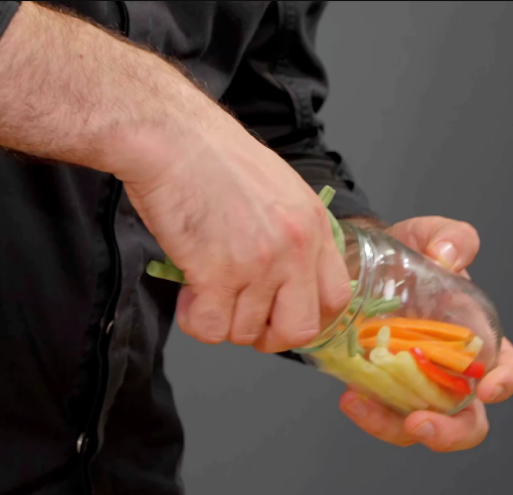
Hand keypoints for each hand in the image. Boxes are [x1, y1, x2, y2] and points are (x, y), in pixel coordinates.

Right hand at [120, 105, 351, 352]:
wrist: (173, 137)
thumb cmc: (216, 157)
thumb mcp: (281, 191)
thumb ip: (296, 235)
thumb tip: (291, 281)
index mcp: (315, 226)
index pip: (337, 298)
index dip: (310, 318)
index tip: (285, 317)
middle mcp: (296, 249)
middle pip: (300, 329)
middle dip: (270, 337)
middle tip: (244, 319)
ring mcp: (260, 263)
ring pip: (247, 333)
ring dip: (223, 321)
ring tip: (206, 289)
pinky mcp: (218, 273)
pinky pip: (211, 328)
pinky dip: (196, 321)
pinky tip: (190, 294)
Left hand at [338, 216, 512, 451]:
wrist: (357, 264)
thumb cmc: (406, 255)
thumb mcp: (428, 235)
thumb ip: (451, 238)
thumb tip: (450, 257)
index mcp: (476, 338)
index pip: (505, 368)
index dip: (504, 382)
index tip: (487, 388)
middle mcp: (451, 373)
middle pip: (468, 421)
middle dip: (450, 432)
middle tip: (421, 423)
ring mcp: (416, 388)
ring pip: (419, 427)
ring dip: (394, 427)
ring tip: (364, 406)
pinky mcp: (382, 394)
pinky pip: (382, 417)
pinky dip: (368, 415)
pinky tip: (350, 397)